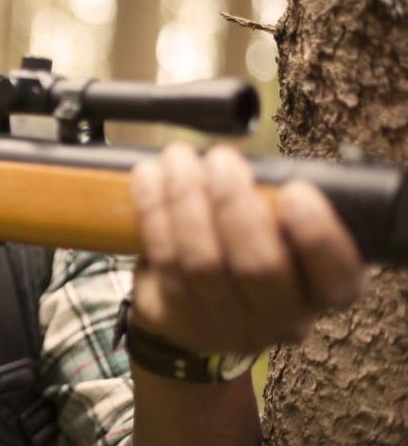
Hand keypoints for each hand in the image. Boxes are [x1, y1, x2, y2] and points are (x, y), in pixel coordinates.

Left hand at [128, 143, 363, 353]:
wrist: (196, 305)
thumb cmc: (245, 249)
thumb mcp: (277, 228)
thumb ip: (274, 205)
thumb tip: (247, 164)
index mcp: (322, 292)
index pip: (337, 277)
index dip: (317, 236)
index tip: (296, 190)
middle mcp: (280, 318)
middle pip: (259, 267)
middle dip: (235, 204)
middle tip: (221, 159)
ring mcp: (226, 326)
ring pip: (201, 262)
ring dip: (185, 200)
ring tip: (177, 159)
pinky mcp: (177, 318)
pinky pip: (163, 260)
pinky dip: (153, 211)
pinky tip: (149, 177)